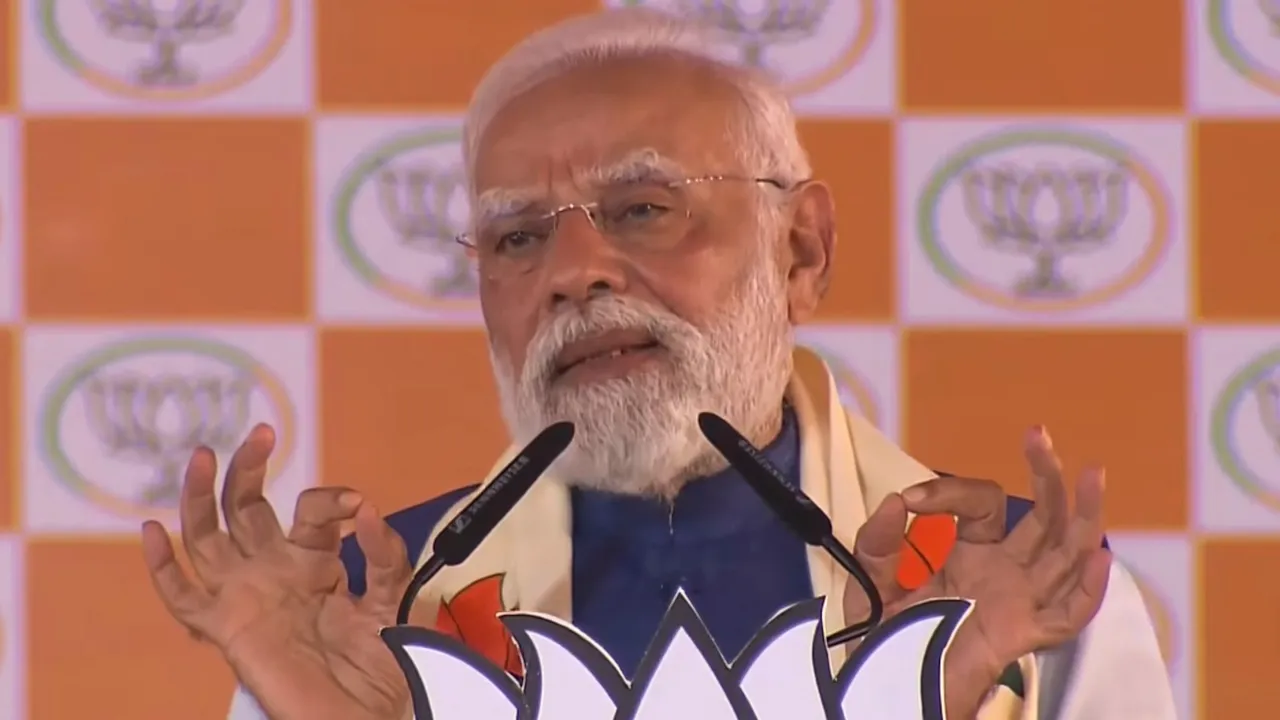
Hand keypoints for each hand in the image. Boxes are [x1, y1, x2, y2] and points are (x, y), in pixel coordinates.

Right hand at [141, 424, 411, 719]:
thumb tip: (365, 510)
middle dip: (250, 467)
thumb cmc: (382, 660)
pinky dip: (163, 568)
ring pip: (207, 537)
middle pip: (247, 507)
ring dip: (201, 496)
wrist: (368, 714)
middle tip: (264, 433)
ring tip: (204, 455)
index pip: (311, 510)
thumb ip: (384, 554)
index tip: (357, 506)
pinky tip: (152, 531)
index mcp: (315, 559)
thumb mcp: (394, 596)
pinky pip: (183, 599)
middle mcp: (274, 570)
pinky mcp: (226, 628)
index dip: (331, 500)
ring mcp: (246, 596)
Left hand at [843, 426, 1111, 719]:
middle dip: (1044, 473)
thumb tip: (895, 501)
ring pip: (1063, 553)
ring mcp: (1015, 599)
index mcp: (966, 549)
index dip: (945, 493)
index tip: (909, 501)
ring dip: (1082, 513)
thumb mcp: (868, 578)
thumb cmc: (881, 631)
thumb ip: (877, 540)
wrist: (881, 683)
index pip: (975, 503)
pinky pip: (1064, 616)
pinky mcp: (1019, 634)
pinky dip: (1087, 592)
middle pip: (1039, 515)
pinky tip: (1100, 560)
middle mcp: (999, 569)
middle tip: (1038, 434)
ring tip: (1094, 472)